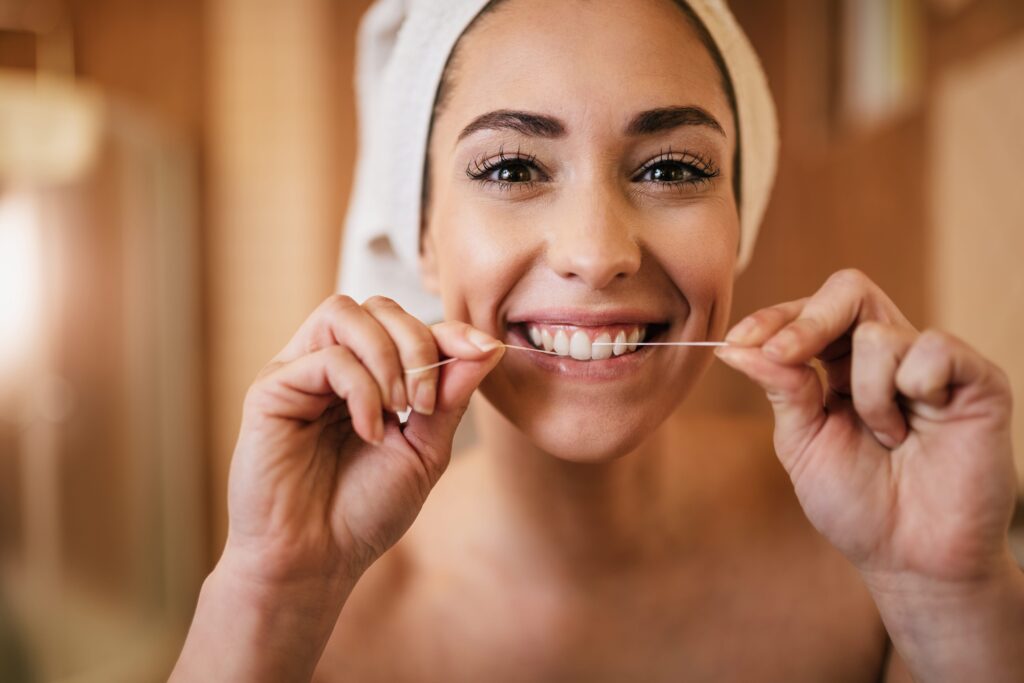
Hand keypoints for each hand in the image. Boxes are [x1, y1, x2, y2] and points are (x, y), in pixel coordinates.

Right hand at [223, 294, 503, 592]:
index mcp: (366, 376)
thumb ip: (451, 397)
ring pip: (345, 313)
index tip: (483, 352)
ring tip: (399, 410)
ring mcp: (298, 372)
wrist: (315, 562)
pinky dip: (362, 389)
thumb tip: (490, 346)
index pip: (407, 324)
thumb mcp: (425, 450)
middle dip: (418, 342)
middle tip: (427, 402)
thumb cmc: (364, 512)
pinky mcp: (272, 388)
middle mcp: (330, 365)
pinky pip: (327, 357)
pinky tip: (369, 432)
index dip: (448, 329)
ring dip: (388, 356)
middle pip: (378, 306)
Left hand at [716, 269, 1017, 585]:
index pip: (809, 312)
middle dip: (807, 321)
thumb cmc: (858, 506)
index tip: (737, 343)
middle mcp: (886, 356)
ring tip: (887, 438)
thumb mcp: (803, 444)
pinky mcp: (977, 380)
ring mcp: (932, 365)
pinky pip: (934, 349)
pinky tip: (920, 427)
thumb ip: (780, 389)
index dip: (772, 319)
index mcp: (841, 367)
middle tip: (785, 356)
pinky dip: (916, 388)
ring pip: (880, 334)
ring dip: (867, 394)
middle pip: (849, 291)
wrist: (911, 560)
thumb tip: (736, 347)